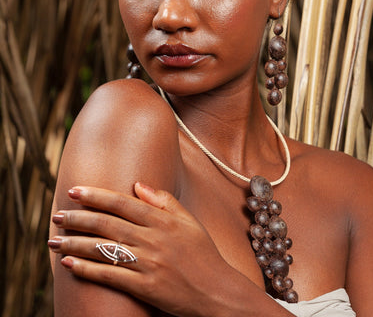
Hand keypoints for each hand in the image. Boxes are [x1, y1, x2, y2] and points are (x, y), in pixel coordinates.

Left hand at [49, 183, 232, 316]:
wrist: (217, 290)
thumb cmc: (203, 253)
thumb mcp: (189, 220)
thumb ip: (164, 200)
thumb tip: (138, 184)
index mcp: (163, 220)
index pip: (122, 202)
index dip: (96, 195)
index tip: (74, 190)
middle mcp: (153, 239)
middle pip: (107, 224)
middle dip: (78, 218)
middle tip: (56, 215)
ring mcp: (148, 263)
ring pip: (103, 249)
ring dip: (74, 243)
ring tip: (52, 240)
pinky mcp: (145, 287)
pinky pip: (110, 276)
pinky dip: (87, 269)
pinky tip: (69, 264)